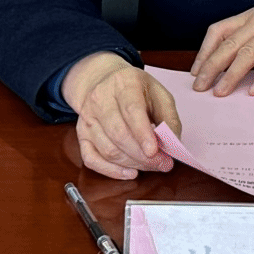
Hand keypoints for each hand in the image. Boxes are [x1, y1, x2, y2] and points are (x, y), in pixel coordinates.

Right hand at [61, 51, 181, 179]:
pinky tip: (130, 172)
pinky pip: (91, 159)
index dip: (143, 134)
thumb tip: (172, 144)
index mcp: (123, 83)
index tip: (155, 151)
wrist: (102, 81)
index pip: (131, 110)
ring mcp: (87, 118)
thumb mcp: (158, 92)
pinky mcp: (81, 134)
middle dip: (142, 155)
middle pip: (119, 134)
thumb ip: (168, 117)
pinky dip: (112, 171)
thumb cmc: (135, 89)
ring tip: (151, 165)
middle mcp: (100, 99)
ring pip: (108, 150)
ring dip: (133, 163)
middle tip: (162, 164)